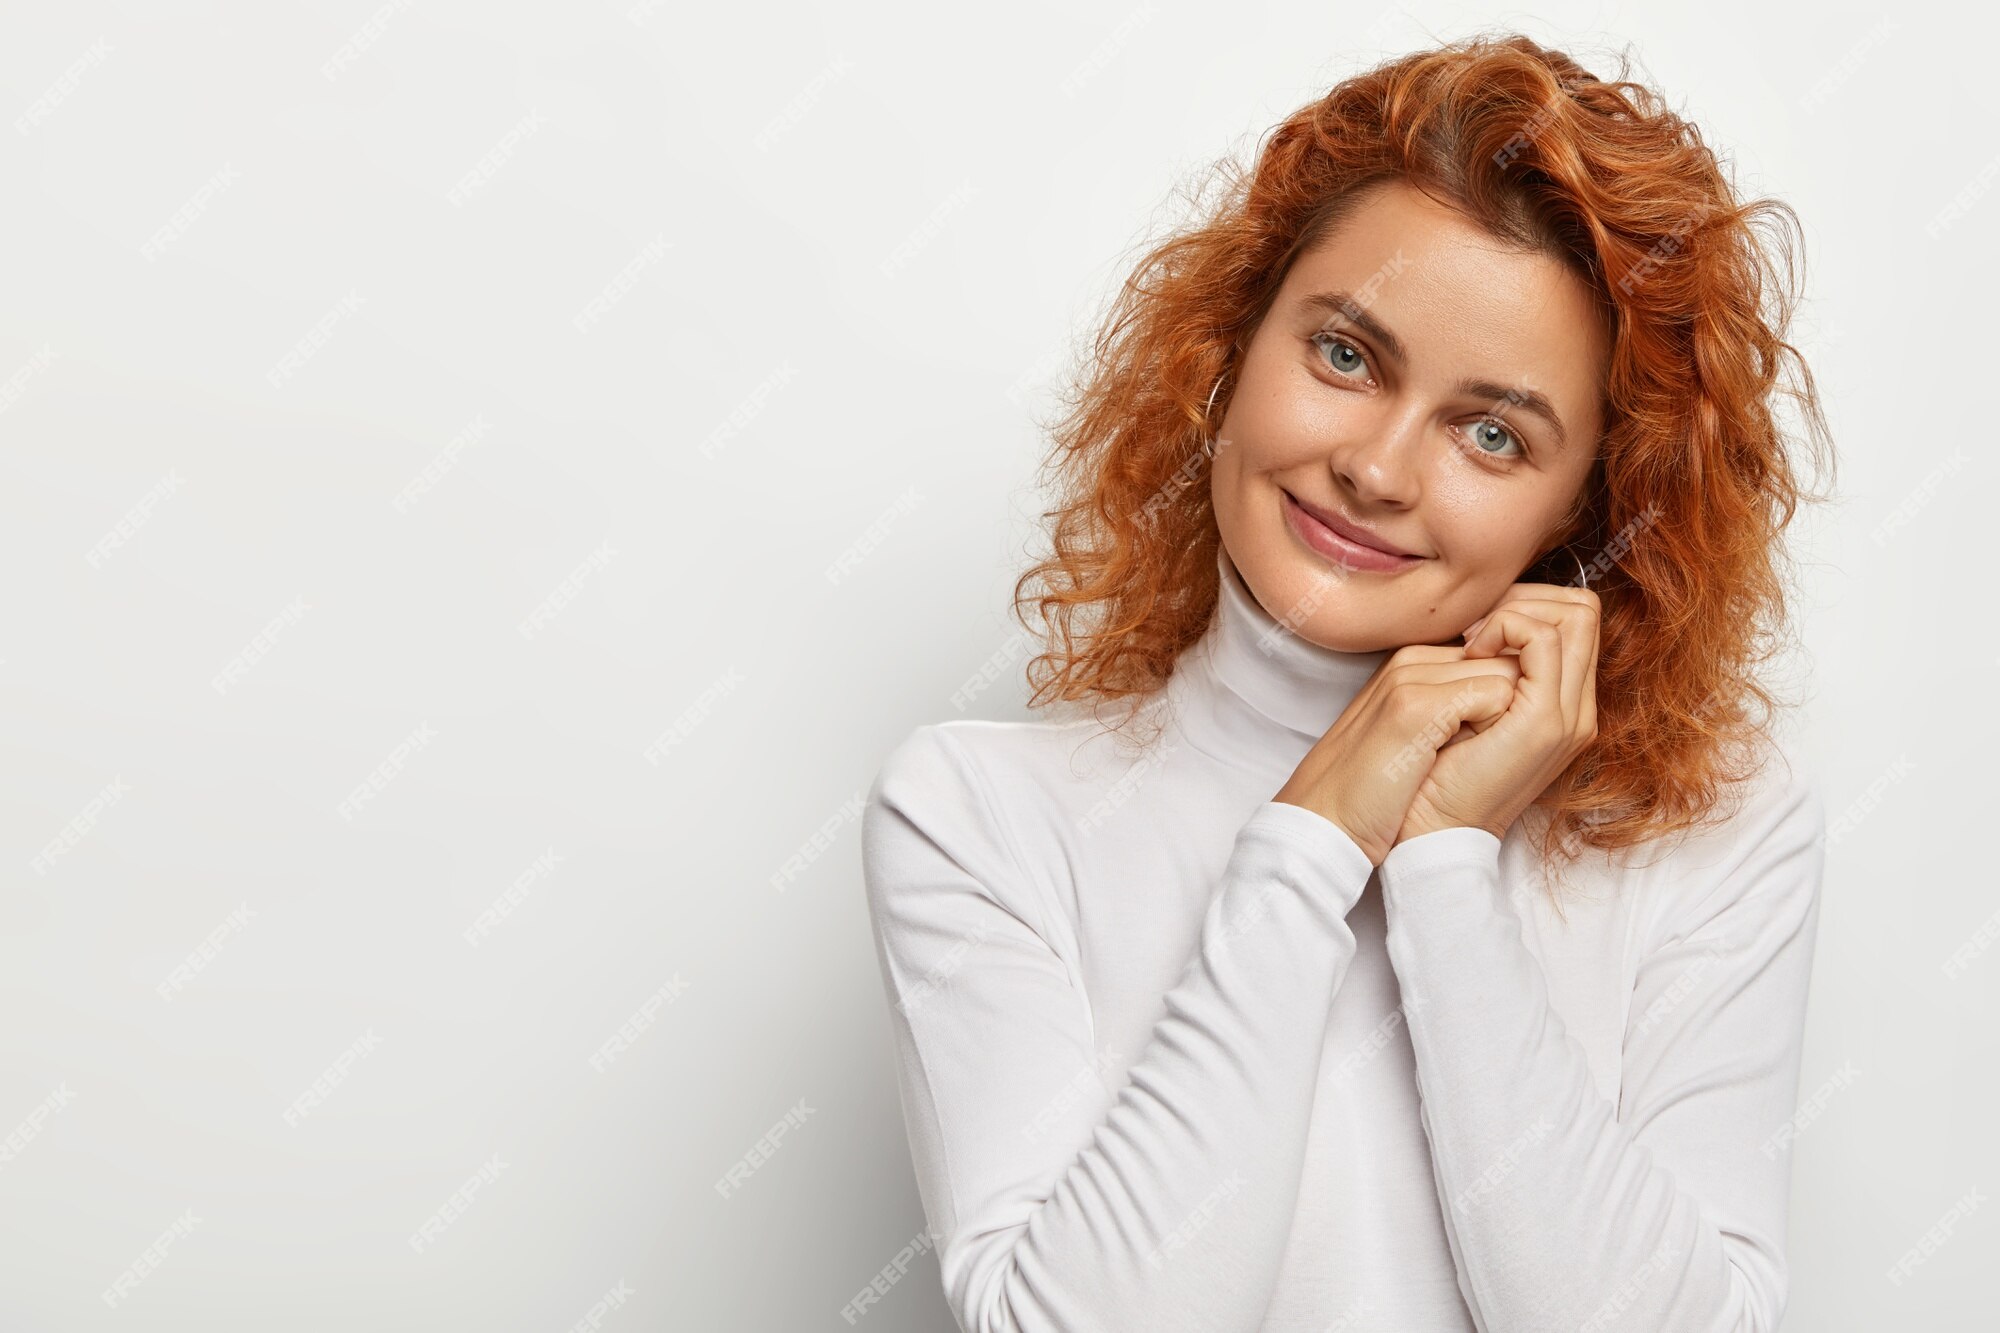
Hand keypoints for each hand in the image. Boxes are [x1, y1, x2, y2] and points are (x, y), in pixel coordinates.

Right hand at [1275, 642, 1525, 865]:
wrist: (1326, 824)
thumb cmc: (1373, 793)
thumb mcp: (1411, 736)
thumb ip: (1447, 705)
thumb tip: (1502, 701)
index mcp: (1409, 665)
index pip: (1489, 654)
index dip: (1500, 699)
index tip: (1474, 742)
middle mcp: (1409, 662)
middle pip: (1503, 658)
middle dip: (1510, 703)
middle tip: (1474, 752)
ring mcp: (1409, 679)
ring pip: (1506, 673)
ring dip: (1504, 718)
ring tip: (1465, 757)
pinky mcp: (1416, 707)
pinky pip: (1495, 696)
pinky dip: (1495, 730)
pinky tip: (1464, 760)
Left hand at [1395, 582, 1600, 846]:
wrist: (1430, 827)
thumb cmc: (1436, 768)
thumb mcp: (1470, 707)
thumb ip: (1490, 669)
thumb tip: (1479, 621)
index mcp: (1563, 704)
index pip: (1574, 619)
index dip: (1527, 603)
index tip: (1477, 626)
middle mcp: (1577, 708)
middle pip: (1583, 610)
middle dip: (1526, 597)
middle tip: (1475, 627)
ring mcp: (1569, 715)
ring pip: (1576, 615)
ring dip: (1517, 610)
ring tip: (1473, 642)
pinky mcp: (1546, 720)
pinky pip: (1544, 640)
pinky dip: (1507, 627)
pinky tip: (1472, 652)